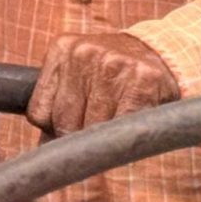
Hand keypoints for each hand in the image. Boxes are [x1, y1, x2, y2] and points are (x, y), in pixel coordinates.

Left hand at [27, 31, 180, 136]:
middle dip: (78, 138)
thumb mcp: (78, 74)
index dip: (53, 130)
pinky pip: (122, 127)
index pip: (39, 112)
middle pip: (64, 123)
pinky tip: (130, 123)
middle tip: (96, 132)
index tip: (71, 129)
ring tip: (114, 126)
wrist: (162, 54)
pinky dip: (124, 137)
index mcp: (62, 48)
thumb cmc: (112, 74)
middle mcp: (84, 52)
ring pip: (92, 128)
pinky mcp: (142, 80)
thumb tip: (43, 153)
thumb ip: (57, 104)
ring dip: (103, 139)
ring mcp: (114, 64)